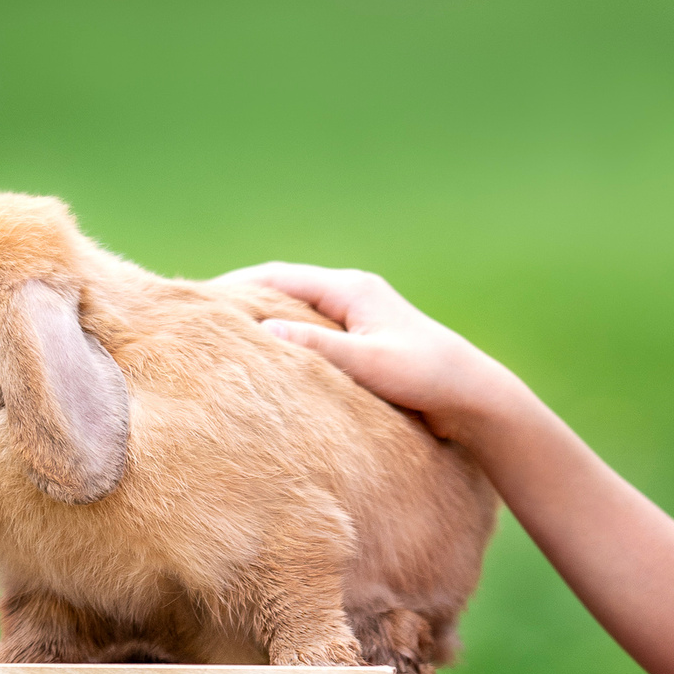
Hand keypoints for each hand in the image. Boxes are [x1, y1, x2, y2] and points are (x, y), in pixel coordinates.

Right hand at [213, 263, 530, 446]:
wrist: (477, 397)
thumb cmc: (429, 377)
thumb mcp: (371, 363)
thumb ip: (320, 347)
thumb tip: (264, 329)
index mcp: (351, 289)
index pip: (277, 276)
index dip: (234, 285)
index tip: (196, 301)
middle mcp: (353, 295)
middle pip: (282, 288)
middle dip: (241, 300)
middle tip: (196, 319)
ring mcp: (359, 317)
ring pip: (297, 311)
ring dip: (263, 321)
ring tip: (221, 341)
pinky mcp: (365, 341)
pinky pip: (312, 333)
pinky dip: (286, 341)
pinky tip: (268, 365)